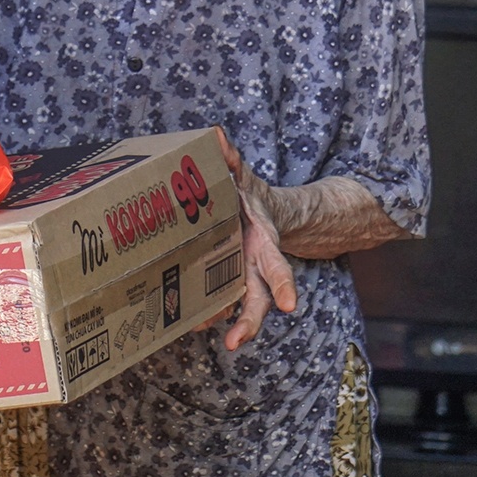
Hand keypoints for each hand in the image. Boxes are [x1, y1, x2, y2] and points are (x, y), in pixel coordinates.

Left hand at [212, 129, 296, 349]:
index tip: (291, 305)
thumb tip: (215, 135)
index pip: (278, 267)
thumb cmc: (249, 197)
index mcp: (264, 243)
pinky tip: (184, 319)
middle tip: (237, 341)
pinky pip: (215, 300)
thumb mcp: (243, 176)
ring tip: (199, 331)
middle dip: (250, 321)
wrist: (260, 214)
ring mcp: (240, 276)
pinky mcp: (222, 280)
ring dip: (221, 321)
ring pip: (237, 306)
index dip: (284, 286)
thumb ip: (230, 159)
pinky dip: (203, 311)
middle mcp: (255, 265)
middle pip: (259, 300)